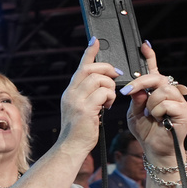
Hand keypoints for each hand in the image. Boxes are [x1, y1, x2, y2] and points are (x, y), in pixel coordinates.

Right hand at [56, 38, 120, 155]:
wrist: (71, 147)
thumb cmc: (80, 130)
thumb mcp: (80, 108)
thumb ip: (87, 95)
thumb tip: (102, 82)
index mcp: (70, 91)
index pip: (80, 66)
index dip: (89, 52)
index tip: (95, 40)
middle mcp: (71, 93)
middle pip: (90, 69)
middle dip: (107, 69)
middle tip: (116, 76)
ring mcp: (76, 101)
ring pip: (99, 80)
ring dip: (110, 87)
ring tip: (110, 100)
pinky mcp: (85, 109)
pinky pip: (103, 93)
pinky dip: (110, 97)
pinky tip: (108, 106)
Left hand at [120, 42, 186, 161]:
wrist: (155, 150)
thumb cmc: (146, 131)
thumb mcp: (134, 112)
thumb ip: (135, 98)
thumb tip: (136, 86)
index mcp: (157, 92)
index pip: (154, 71)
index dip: (150, 58)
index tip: (143, 45)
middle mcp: (170, 93)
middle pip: (157, 77)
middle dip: (140, 82)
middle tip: (127, 92)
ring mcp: (179, 101)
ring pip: (161, 90)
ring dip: (150, 103)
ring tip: (151, 115)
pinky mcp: (185, 111)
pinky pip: (167, 103)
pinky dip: (158, 111)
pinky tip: (160, 120)